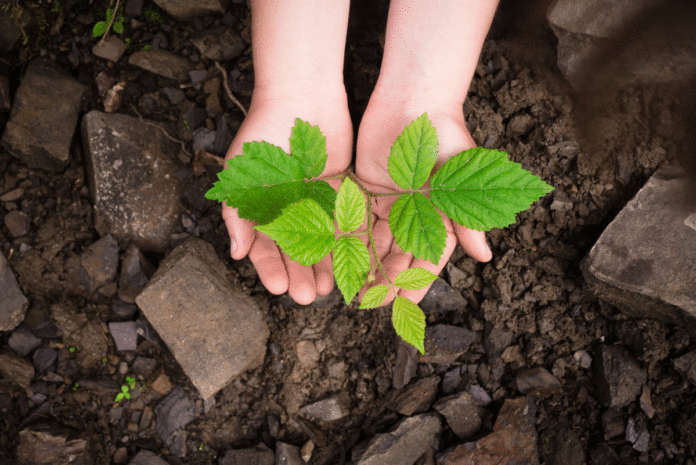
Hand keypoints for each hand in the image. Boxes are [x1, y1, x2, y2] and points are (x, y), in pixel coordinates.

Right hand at [222, 88, 351, 304]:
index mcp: (265, 210)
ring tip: (329, 287)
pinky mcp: (344, 192)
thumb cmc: (264, 133)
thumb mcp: (242, 176)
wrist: (301, 98)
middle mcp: (292, 211)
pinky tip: (352, 262)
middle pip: (296, 252)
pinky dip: (349, 243)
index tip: (279, 287)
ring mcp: (319, 203)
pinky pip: (347, 222)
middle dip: (301, 275)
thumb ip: (238, 215)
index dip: (271, 269)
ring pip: (323, 243)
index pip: (266, 248)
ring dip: (325, 266)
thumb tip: (237, 254)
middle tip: (307, 296)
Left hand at [354, 96, 491, 306]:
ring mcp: (390, 204)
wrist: (413, 100)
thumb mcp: (458, 178)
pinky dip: (348, 239)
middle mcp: (415, 215)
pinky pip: (356, 221)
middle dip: (385, 279)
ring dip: (364, 265)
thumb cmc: (444, 135)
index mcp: (441, 216)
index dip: (415, 281)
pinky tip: (336, 258)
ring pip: (375, 243)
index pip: (428, 258)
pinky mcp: (367, 191)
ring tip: (350, 288)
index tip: (402, 304)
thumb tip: (485, 257)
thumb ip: (466, 218)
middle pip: (399, 255)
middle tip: (368, 302)